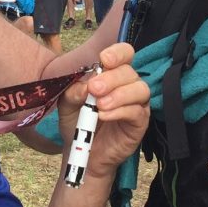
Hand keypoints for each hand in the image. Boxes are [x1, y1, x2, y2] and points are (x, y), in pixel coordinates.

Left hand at [56, 43, 148, 182]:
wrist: (82, 153)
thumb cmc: (78, 123)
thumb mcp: (67, 105)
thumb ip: (73, 92)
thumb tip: (85, 85)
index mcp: (112, 75)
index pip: (125, 54)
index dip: (118, 53)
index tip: (104, 60)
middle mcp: (128, 86)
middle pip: (130, 72)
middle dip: (111, 78)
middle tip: (94, 89)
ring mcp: (136, 104)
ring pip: (139, 89)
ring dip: (119, 95)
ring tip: (99, 106)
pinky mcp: (139, 123)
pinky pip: (137, 112)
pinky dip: (120, 111)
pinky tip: (104, 116)